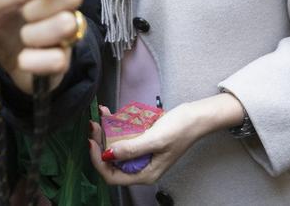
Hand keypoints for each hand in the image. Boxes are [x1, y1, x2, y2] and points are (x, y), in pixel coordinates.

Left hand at [0, 0, 83, 92]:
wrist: (5, 60)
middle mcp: (63, 6)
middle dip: (45, 2)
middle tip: (23, 12)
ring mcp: (66, 34)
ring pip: (68, 24)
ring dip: (38, 32)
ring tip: (21, 36)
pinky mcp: (63, 60)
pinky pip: (59, 59)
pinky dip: (35, 60)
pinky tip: (22, 58)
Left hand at [88, 94, 244, 185]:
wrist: (197, 116)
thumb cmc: (180, 129)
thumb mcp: (155, 139)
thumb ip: (132, 149)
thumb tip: (109, 155)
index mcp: (145, 174)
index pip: (112, 176)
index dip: (98, 161)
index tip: (92, 142)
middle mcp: (142, 167)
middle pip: (112, 161)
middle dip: (100, 143)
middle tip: (94, 124)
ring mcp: (142, 155)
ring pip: (116, 148)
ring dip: (106, 133)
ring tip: (101, 115)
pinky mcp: (143, 142)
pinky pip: (125, 138)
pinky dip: (116, 126)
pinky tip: (111, 113)